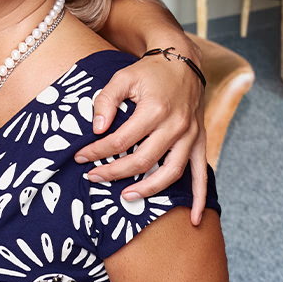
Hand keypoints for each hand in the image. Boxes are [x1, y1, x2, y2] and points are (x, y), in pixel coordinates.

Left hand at [76, 49, 209, 224]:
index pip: (120, 140)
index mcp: (155, 109)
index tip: (80, 157)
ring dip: (148, 190)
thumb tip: (96, 129)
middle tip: (93, 177)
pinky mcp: (199, 141)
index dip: (97, 152)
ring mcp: (190, 136)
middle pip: (142, 160)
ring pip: (170, 173)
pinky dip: (199, 199)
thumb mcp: (122, 77)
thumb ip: (106, 101)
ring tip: (126, 197)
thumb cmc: (149, 71)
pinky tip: (194, 220)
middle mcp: (175, 125)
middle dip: (114, 172)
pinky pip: (202, 174)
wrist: (183, 61)